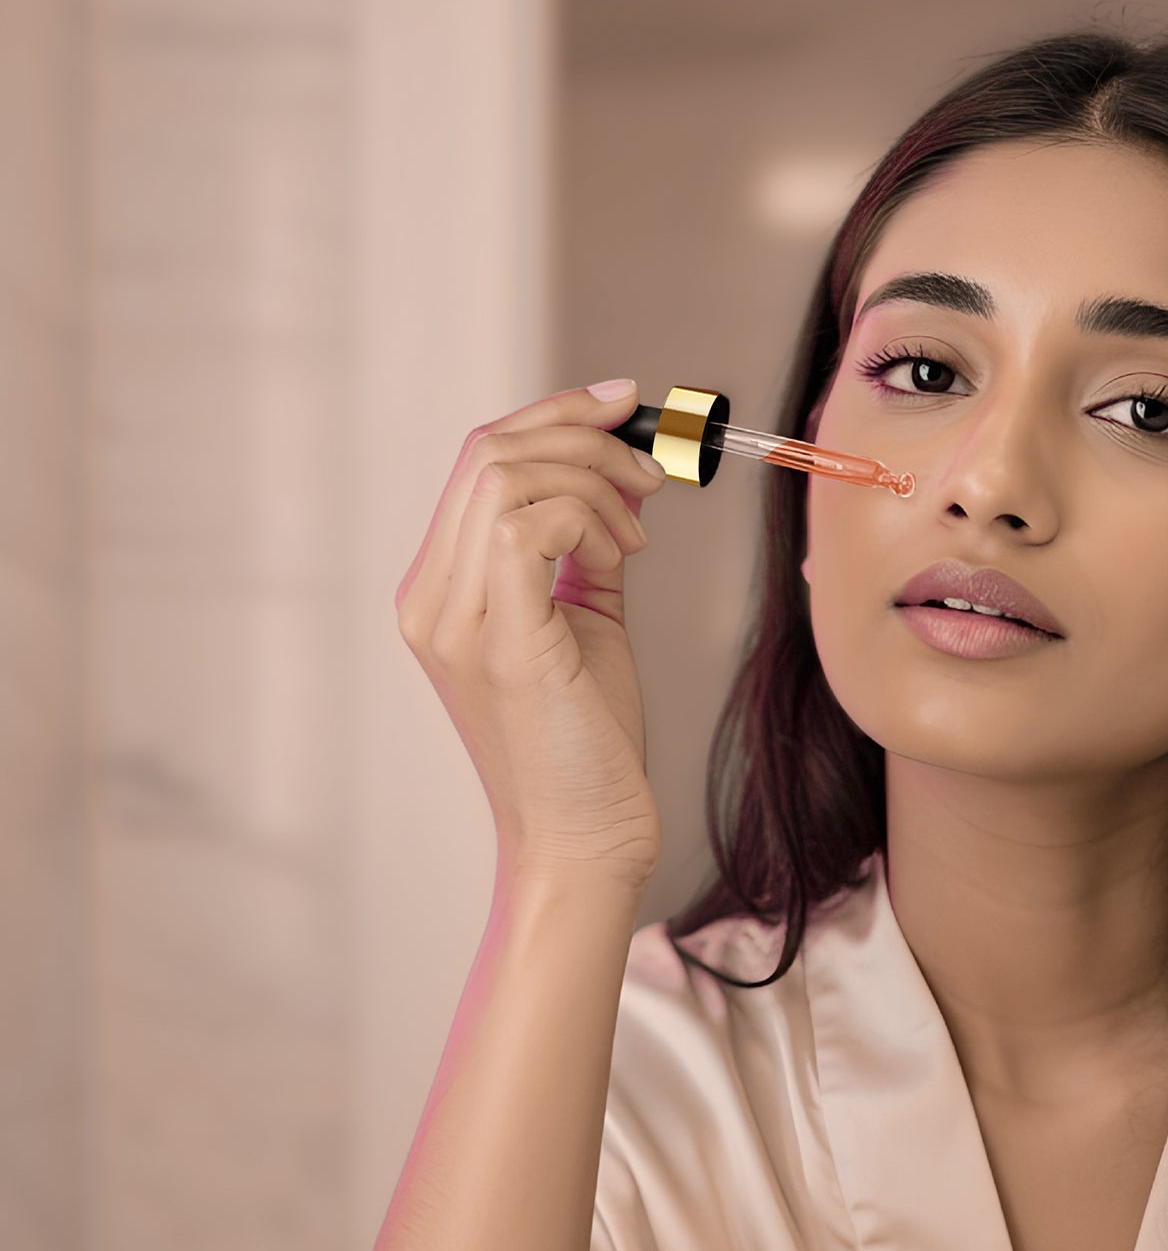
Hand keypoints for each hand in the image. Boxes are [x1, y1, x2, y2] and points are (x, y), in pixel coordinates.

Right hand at [393, 380, 670, 889]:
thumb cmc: (588, 745)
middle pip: (489, 449)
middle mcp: (431, 599)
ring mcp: (454, 620)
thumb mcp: (585, 625)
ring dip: (594, 481)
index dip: (554, 416)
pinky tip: (623, 560)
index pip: (479, 460)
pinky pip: (529, 523)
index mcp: (441, 591)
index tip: (626, 408)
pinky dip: (589, 518)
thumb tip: (620, 481)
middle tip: (652, 471)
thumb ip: (585, 552)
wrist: (584, 842)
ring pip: (507, 472)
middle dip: (582, 434)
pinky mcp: (499, 642)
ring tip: (637, 538)